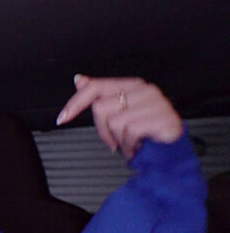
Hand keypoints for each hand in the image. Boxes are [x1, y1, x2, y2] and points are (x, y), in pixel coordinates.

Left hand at [56, 74, 182, 158]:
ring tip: (130, 143)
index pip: (95, 87)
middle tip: (116, 140)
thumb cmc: (144, 134)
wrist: (171, 154)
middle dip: (103, 131)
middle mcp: (144, 90)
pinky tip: (138, 147)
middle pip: (100, 108)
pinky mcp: (163, 117)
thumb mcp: (117, 115)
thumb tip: (79, 79)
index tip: (62, 118)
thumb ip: (98, 97)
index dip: (75, 103)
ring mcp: (156, 102)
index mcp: (132, 86)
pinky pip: (130, 131)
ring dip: (118, 140)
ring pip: (114, 122)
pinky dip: (129, 145)